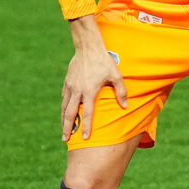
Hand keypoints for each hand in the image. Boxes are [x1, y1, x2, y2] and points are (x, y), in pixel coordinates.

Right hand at [61, 26, 126, 141]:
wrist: (88, 48)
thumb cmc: (104, 62)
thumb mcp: (116, 76)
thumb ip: (121, 92)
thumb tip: (125, 106)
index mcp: (89, 91)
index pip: (88, 113)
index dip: (87, 126)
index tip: (85, 137)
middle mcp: (77, 91)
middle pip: (70, 114)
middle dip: (67, 128)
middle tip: (65, 139)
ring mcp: (70, 86)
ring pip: (64, 107)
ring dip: (63, 119)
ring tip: (64, 130)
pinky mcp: (67, 82)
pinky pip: (64, 98)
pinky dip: (64, 107)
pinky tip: (65, 112)